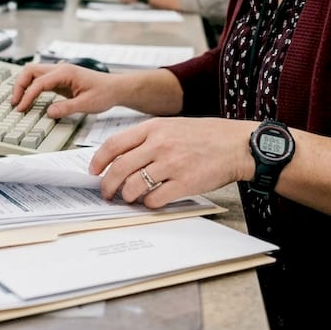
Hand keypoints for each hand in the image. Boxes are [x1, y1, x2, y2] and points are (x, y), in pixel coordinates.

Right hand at [10, 62, 126, 118]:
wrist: (115, 88)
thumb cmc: (104, 93)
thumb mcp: (87, 104)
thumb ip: (66, 108)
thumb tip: (48, 112)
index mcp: (65, 72)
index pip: (39, 82)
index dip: (28, 96)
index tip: (21, 108)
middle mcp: (60, 69)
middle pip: (30, 71)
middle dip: (19, 86)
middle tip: (15, 103)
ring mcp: (59, 73)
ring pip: (33, 73)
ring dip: (23, 86)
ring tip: (19, 102)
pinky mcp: (60, 79)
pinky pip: (40, 80)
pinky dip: (31, 88)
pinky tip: (29, 100)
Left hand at [90, 117, 254, 207]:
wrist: (237, 145)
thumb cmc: (206, 136)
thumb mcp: (173, 126)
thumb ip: (148, 138)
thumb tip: (122, 158)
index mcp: (154, 128)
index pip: (114, 144)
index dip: (99, 160)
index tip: (94, 171)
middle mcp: (159, 144)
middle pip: (119, 169)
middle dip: (108, 185)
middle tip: (107, 193)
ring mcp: (171, 164)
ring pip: (134, 186)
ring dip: (127, 196)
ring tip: (130, 198)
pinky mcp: (184, 183)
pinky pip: (155, 199)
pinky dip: (149, 203)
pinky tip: (152, 201)